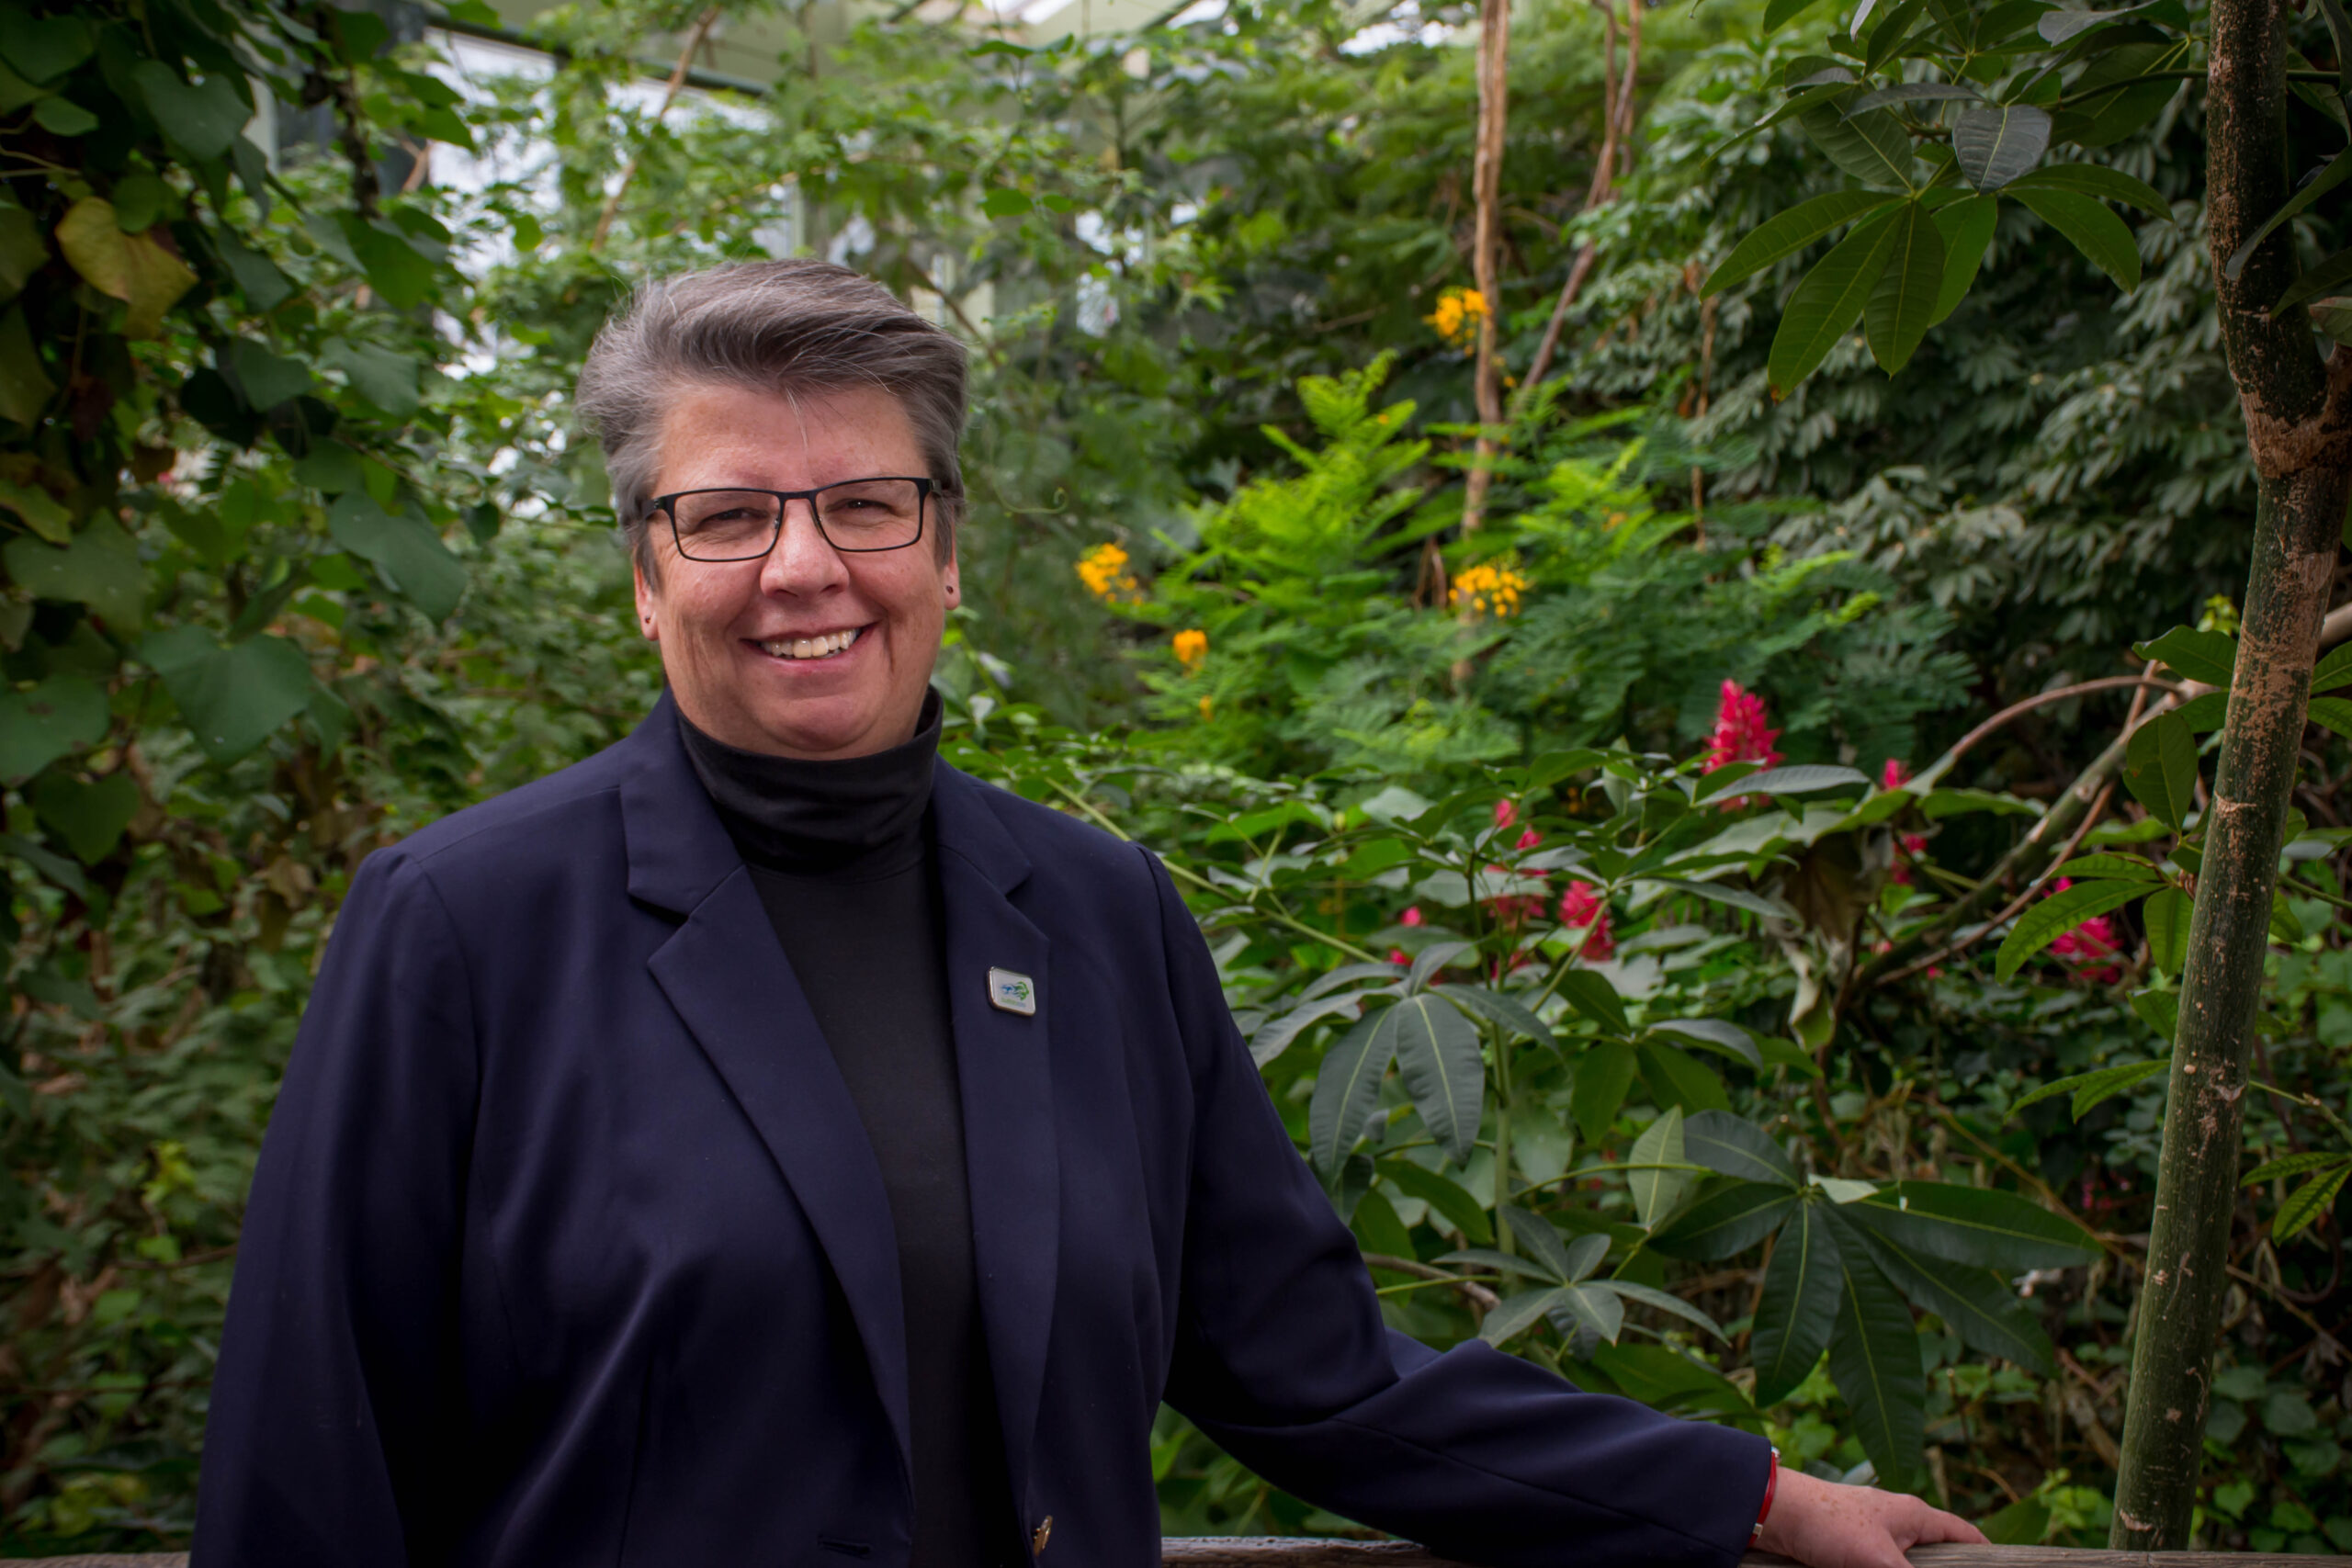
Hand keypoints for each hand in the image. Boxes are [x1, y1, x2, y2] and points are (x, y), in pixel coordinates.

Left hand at [1753, 1466, 1986, 1567]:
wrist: (1772, 1513)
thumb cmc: (1828, 1524)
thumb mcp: (1880, 1562)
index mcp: (1914, 1514)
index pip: (1963, 1533)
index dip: (1984, 1553)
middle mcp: (1897, 1522)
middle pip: (1936, 1554)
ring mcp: (1872, 1535)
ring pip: (1905, 1563)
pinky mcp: (1848, 1549)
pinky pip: (1878, 1567)